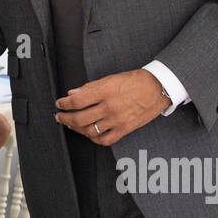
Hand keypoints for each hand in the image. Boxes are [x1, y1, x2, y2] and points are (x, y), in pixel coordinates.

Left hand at [55, 69, 170, 146]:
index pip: (77, 101)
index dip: (64, 104)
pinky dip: (93, 138)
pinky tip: (89, 134)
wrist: (158, 88)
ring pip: (89, 130)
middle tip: (59, 116)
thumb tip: (72, 93)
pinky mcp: (125, 129)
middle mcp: (110, 107)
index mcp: (105, 91)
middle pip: (80, 118)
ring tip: (71, 124)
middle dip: (65, 118)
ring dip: (76, 128)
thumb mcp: (110, 78)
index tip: (59, 103)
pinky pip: (105, 139)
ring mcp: (117, 120)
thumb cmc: (135, 81)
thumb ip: (90, 87)